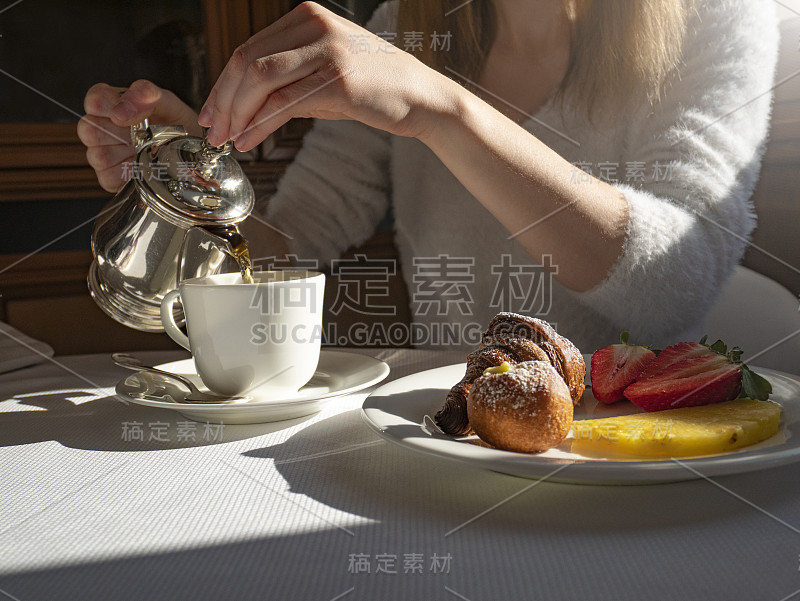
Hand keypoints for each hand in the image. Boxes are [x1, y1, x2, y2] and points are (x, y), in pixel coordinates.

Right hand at [77, 79, 201, 191]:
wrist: (194, 155)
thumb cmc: (178, 126)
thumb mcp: (168, 104)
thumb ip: (146, 95)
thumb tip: (121, 110)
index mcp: (116, 104)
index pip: (94, 100)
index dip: (105, 107)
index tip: (122, 117)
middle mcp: (105, 128)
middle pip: (87, 130)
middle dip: (112, 134)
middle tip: (137, 137)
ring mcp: (105, 153)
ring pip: (96, 156)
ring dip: (123, 156)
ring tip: (144, 151)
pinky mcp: (111, 178)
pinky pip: (108, 177)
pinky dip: (128, 174)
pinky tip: (142, 167)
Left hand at [200, 1, 456, 150]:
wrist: (422, 97)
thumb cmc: (374, 88)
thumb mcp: (324, 75)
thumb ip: (285, 83)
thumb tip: (243, 110)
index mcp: (307, 17)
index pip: (248, 48)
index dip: (222, 83)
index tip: (211, 111)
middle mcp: (314, 26)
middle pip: (246, 60)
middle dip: (223, 99)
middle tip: (212, 129)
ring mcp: (327, 49)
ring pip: (259, 77)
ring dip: (236, 112)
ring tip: (227, 138)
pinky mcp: (337, 78)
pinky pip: (284, 101)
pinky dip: (260, 123)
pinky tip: (249, 140)